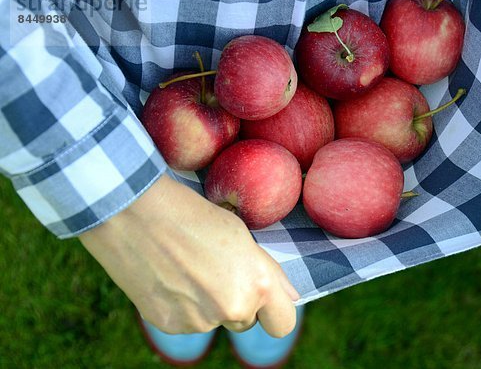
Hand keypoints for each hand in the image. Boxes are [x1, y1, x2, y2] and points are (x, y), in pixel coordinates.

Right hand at [79, 175, 298, 335]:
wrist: (133, 212)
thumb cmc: (191, 213)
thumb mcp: (240, 234)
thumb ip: (269, 271)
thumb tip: (291, 297)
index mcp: (256, 283)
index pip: (283, 323)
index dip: (276, 312)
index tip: (267, 301)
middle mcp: (232, 308)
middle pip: (246, 321)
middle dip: (238, 301)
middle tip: (216, 269)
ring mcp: (198, 321)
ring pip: (213, 320)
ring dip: (207, 303)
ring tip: (185, 266)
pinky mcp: (168, 324)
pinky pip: (186, 321)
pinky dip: (180, 305)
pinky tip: (167, 275)